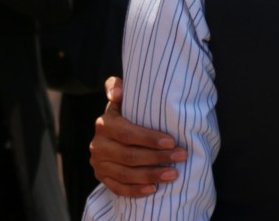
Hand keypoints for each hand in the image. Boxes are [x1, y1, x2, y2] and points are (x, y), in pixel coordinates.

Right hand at [89, 77, 186, 196]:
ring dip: (151, 176)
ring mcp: (98, 164)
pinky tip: (154, 189)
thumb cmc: (125, 112)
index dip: (149, 139)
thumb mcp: (120, 97)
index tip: (172, 141)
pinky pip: (118, 188)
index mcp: (104, 124)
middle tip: (181, 157)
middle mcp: (98, 145)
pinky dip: (136, 191)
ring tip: (174, 174)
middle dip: (158, 158)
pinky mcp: (102, 178)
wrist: (111, 132)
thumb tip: (117, 92)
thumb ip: (116, 86)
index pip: (127, 133)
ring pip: (126, 174)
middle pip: (129, 156)